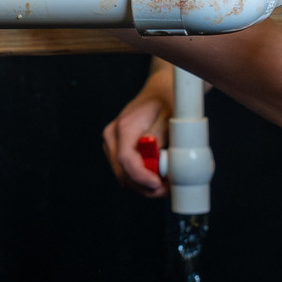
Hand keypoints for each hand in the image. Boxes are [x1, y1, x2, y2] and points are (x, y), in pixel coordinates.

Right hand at [101, 64, 173, 195]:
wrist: (159, 92)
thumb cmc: (167, 102)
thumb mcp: (170, 117)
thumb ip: (160, 138)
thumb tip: (158, 164)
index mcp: (124, 127)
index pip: (126, 159)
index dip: (141, 177)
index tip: (158, 185)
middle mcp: (112, 136)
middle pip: (123, 173)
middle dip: (145, 187)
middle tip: (168, 190)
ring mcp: (111, 143)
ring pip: (123, 176)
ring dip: (143, 185)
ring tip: (166, 183)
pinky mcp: (115, 149)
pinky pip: (125, 171)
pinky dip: (140, 179)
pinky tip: (157, 177)